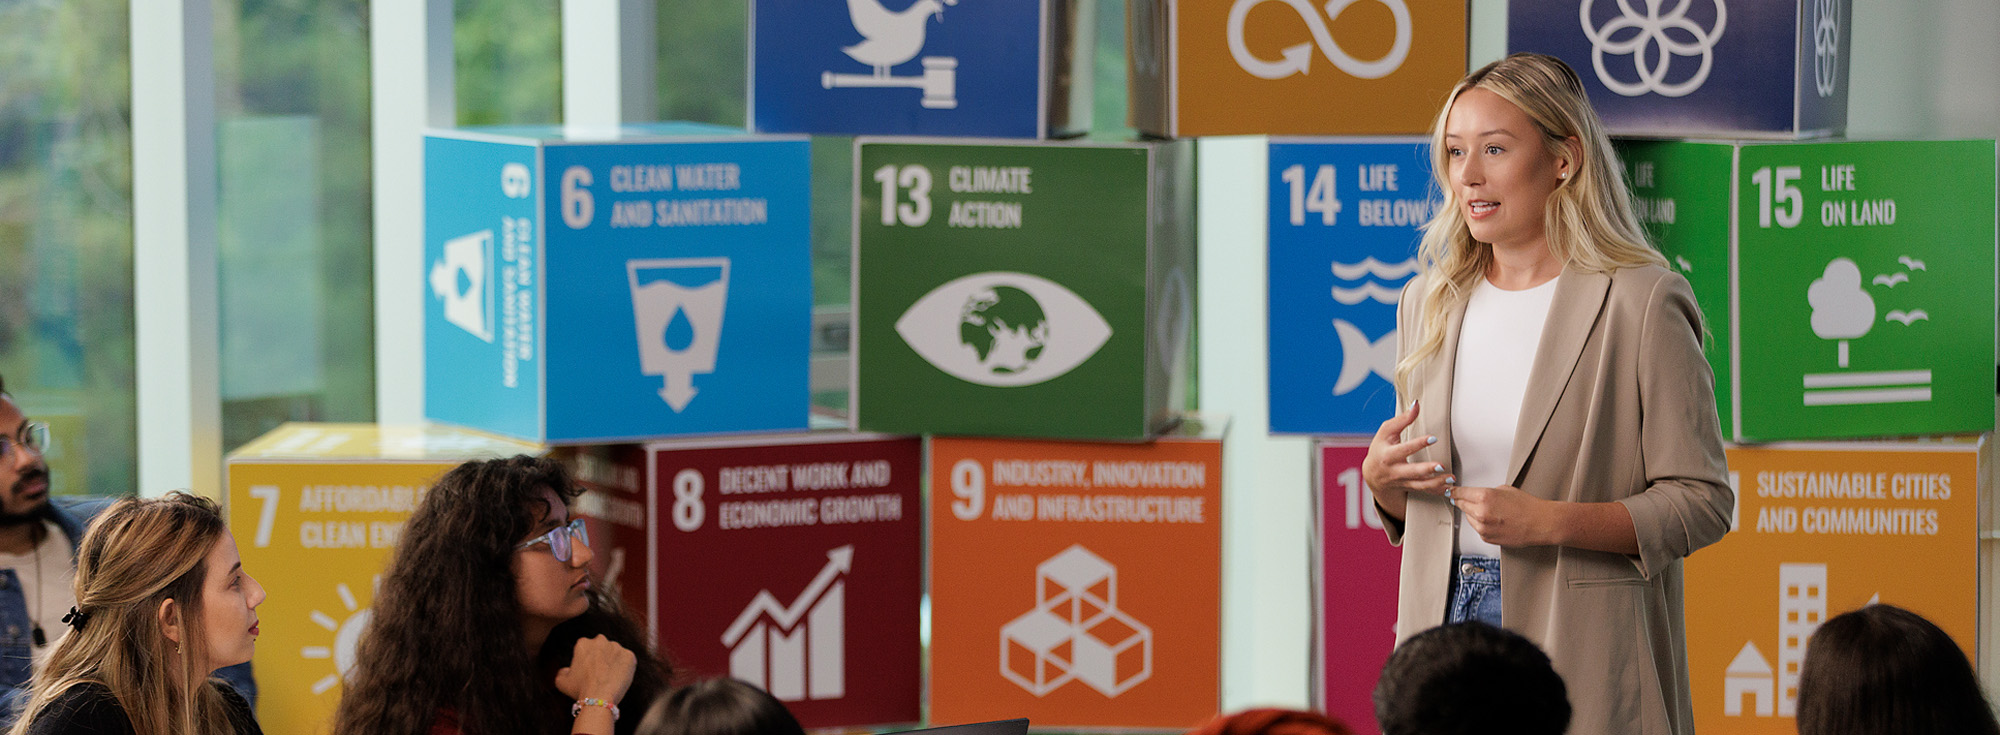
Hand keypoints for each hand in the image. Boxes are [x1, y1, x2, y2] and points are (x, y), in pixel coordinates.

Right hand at [555, 635, 635, 704]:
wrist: (599, 698)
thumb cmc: (579, 690)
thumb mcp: (561, 682)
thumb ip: (561, 672)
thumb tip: (565, 670)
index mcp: (583, 643)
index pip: (586, 648)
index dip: (586, 660)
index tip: (587, 671)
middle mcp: (600, 640)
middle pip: (601, 647)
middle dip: (601, 657)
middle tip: (600, 673)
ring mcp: (617, 647)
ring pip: (615, 653)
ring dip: (613, 661)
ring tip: (610, 678)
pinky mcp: (630, 655)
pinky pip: (628, 660)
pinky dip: (625, 668)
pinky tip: (619, 678)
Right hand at [1361, 402, 1453, 517]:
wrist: (1373, 474)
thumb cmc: (1381, 448)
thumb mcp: (1386, 432)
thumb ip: (1402, 419)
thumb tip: (1416, 404)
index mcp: (1388, 455)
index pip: (1403, 449)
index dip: (1418, 444)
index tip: (1433, 438)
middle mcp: (1394, 470)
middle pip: (1412, 472)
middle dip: (1426, 469)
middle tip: (1441, 465)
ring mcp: (1402, 481)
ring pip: (1420, 485)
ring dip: (1437, 483)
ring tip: (1450, 478)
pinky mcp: (1410, 487)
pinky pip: (1425, 491)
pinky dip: (1437, 491)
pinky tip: (1449, 489)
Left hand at [1451, 485, 1559, 546]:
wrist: (1540, 523)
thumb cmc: (1527, 506)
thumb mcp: (1504, 489)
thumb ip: (1486, 492)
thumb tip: (1475, 495)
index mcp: (1484, 497)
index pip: (1459, 493)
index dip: (1453, 491)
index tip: (1449, 491)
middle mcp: (1481, 513)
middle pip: (1461, 505)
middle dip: (1463, 501)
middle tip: (1470, 499)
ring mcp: (1483, 527)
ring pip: (1469, 518)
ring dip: (1474, 514)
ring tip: (1492, 512)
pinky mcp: (1487, 538)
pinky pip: (1477, 528)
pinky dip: (1482, 524)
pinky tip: (1495, 521)